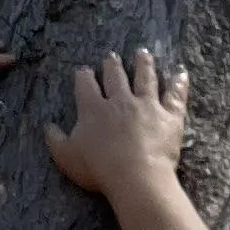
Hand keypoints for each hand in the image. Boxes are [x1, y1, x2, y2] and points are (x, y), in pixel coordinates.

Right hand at [44, 49, 187, 199]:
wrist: (135, 176)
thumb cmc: (98, 169)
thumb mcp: (66, 157)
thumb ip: (55, 140)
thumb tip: (47, 126)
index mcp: (93, 109)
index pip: (86, 85)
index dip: (84, 76)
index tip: (83, 70)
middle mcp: (120, 100)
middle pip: (116, 77)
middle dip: (112, 65)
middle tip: (112, 56)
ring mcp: (147, 105)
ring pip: (146, 78)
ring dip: (144, 64)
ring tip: (143, 53)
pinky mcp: (169, 115)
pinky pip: (175, 95)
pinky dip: (179, 83)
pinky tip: (181, 73)